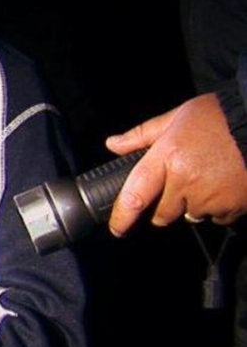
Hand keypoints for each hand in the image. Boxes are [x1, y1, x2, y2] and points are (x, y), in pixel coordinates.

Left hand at [106, 92, 246, 235]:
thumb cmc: (220, 117)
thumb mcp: (177, 117)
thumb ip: (142, 134)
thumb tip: (112, 144)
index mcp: (167, 157)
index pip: (135, 196)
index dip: (122, 218)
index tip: (117, 229)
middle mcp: (185, 181)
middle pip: (163, 214)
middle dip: (166, 205)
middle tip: (180, 183)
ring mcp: (210, 196)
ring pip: (191, 216)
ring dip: (193, 205)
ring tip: (207, 178)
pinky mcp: (233, 205)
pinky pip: (217, 218)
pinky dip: (217, 208)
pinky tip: (224, 185)